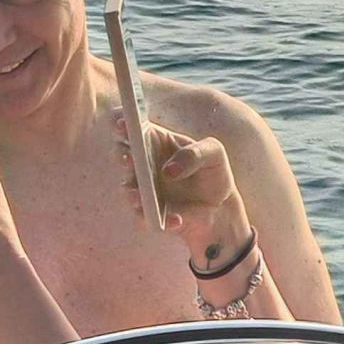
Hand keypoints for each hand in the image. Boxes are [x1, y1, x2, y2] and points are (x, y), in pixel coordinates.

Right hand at [112, 109, 248, 252]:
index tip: (123, 123)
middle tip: (130, 159)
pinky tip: (176, 219)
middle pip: (122, 155)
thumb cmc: (213, 172)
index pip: (134, 128)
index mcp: (156, 141)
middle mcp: (144, 164)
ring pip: (128, 189)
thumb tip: (168, 171)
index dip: (125, 124)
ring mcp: (144, 189)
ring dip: (131, 193)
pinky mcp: (149, 213)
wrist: (220, 207)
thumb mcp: (213, 153)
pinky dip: (157, 219)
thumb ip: (194, 154)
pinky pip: (145, 217)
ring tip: (139, 196)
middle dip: (123, 156)